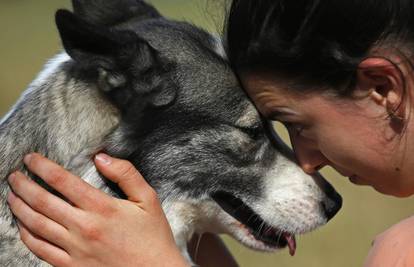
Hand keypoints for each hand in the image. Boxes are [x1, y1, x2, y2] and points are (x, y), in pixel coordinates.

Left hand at [7, 153, 188, 266]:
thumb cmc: (152, 236)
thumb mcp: (148, 199)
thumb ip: (126, 174)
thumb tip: (101, 157)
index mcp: (102, 207)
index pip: (63, 181)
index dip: (42, 167)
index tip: (30, 159)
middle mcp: (84, 227)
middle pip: (43, 201)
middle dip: (23, 185)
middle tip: (14, 176)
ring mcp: (75, 249)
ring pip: (36, 225)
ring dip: (19, 208)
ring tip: (12, 196)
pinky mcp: (71, 266)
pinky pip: (40, 249)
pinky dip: (26, 235)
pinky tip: (22, 225)